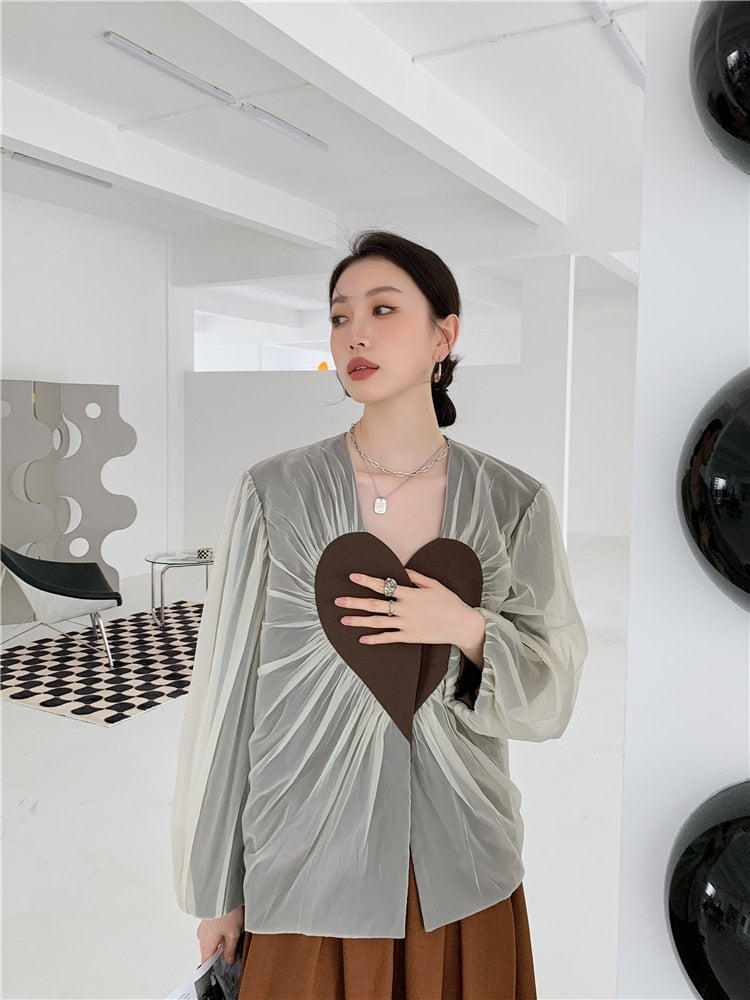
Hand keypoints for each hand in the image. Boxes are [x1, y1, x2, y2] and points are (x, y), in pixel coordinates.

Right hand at [196, 904, 244, 963]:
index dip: (214, 967)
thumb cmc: (226, 912)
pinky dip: (219, 930)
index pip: (206, 963)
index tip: (222, 966)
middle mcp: (201, 937)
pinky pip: (211, 930)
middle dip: (220, 951)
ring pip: (211, 940)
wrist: (222, 892)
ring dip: (220, 939)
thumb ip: (230, 950)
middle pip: (210, 952)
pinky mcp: (206, 919)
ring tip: (232, 931)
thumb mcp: (233, 934)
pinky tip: (229, 924)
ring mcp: (203, 927)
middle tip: (232, 947)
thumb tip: (228, 960)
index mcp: (206, 945)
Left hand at [335, 570, 484, 661]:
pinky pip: (388, 638)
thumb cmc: (450, 602)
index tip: (352, 577)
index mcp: (410, 594)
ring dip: (358, 621)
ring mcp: (405, 624)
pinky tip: (362, 639)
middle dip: (354, 602)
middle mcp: (404, 609)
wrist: (462, 625)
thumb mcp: (434, 584)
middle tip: (338, 601)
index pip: (383, 585)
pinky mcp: (409, 637)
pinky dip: (374, 639)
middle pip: (374, 604)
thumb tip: (402, 569)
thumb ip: (416, 577)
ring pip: (377, 622)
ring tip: (343, 620)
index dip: (366, 580)